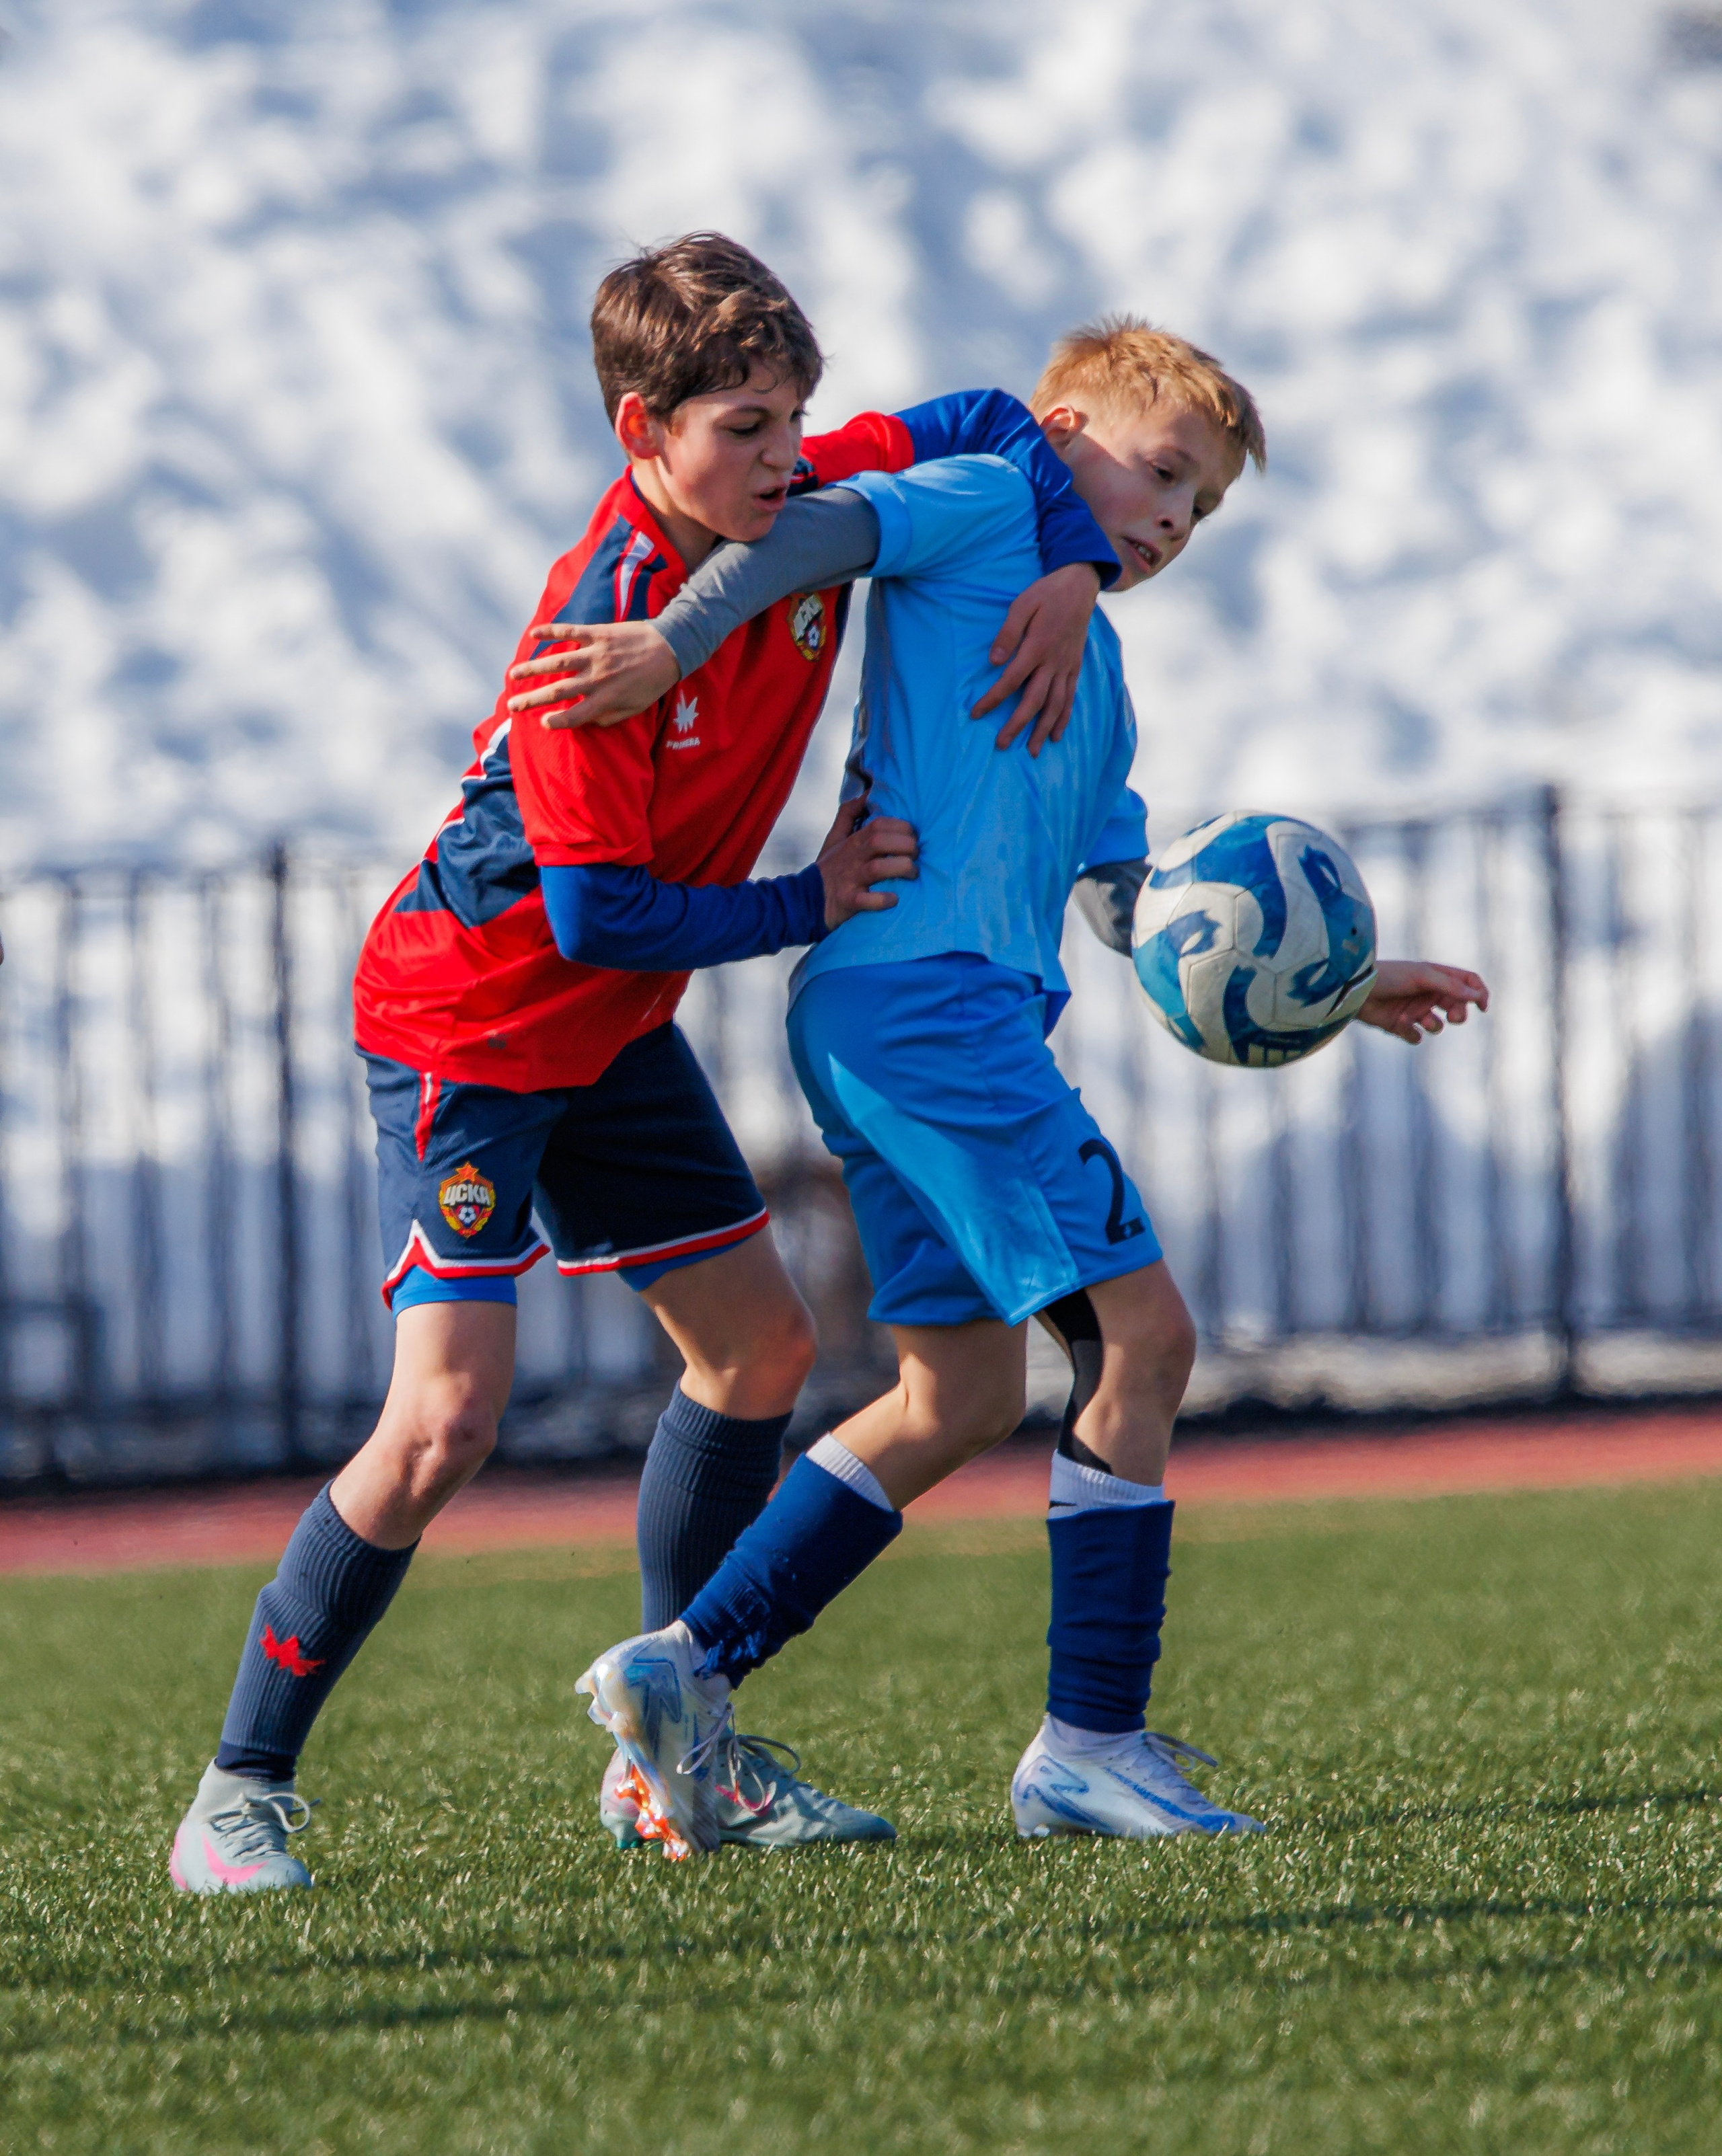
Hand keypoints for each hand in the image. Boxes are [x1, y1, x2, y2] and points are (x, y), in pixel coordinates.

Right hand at [505, 620, 679, 729]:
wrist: (670, 648)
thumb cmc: (652, 683)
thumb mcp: (635, 708)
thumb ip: (609, 717)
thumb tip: (586, 721)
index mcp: (606, 699)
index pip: (575, 715)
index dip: (557, 721)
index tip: (541, 723)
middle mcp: (597, 678)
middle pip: (558, 691)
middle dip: (532, 699)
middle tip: (512, 705)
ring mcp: (595, 654)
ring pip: (557, 661)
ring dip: (532, 668)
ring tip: (513, 674)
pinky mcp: (597, 633)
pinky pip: (570, 631)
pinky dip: (551, 632)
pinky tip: (533, 636)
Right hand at [816, 797, 917, 929]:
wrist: (804, 901)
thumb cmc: (828, 868)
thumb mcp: (835, 838)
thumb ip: (849, 814)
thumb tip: (866, 792)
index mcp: (852, 841)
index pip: (879, 824)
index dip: (901, 827)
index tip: (913, 836)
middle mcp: (852, 858)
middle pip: (880, 842)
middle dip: (905, 846)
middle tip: (916, 856)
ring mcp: (849, 880)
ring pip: (877, 868)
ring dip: (901, 869)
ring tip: (912, 874)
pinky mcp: (848, 902)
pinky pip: (867, 900)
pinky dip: (883, 900)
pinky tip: (894, 899)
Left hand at [971, 562, 1100, 756]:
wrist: (1080, 586)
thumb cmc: (1047, 593)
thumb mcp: (1023, 604)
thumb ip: (1008, 632)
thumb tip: (994, 660)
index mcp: (1037, 647)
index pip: (1011, 681)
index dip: (993, 699)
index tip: (976, 713)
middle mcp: (1053, 662)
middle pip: (1034, 701)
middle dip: (1017, 725)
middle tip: (1001, 744)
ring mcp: (1067, 667)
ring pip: (1055, 705)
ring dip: (1042, 730)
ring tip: (1031, 751)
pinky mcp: (1075, 667)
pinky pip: (1070, 698)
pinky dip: (1063, 718)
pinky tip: (1055, 735)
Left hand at [1358, 959, 1489, 1043]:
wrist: (1356, 990)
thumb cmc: (1389, 976)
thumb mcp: (1423, 977)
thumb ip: (1451, 986)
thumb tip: (1478, 995)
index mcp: (1435, 976)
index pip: (1466, 983)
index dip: (1478, 993)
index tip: (1482, 1006)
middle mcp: (1427, 993)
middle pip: (1456, 1006)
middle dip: (1459, 1013)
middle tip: (1454, 1016)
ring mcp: (1414, 1009)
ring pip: (1438, 1025)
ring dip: (1433, 1024)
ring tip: (1421, 1019)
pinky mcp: (1400, 1025)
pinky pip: (1415, 1036)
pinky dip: (1411, 1033)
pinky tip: (1400, 1024)